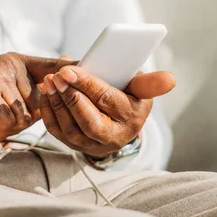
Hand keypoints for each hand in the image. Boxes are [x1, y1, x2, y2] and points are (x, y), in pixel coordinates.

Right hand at [0, 53, 74, 144]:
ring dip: (8, 126)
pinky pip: (7, 119)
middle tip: (0, 114)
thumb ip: (38, 92)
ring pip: (24, 115)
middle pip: (40, 102)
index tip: (91, 67)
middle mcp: (9, 64)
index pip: (53, 65)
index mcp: (19, 62)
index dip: (72, 69)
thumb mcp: (14, 98)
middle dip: (23, 118)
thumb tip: (69, 82)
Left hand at [40, 66, 175, 156]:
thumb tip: (170, 79)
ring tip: (49, 81)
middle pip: (89, 121)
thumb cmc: (128, 97)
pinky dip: (49, 112)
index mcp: (132, 118)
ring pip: (70, 128)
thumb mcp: (141, 89)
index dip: (87, 84)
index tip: (69, 68)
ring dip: (56, 103)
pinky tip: (46, 93)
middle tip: (56, 75)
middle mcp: (114, 137)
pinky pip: (58, 132)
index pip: (108, 100)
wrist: (117, 123)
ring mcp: (93, 146)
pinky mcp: (76, 147)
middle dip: (70, 96)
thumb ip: (150, 82)